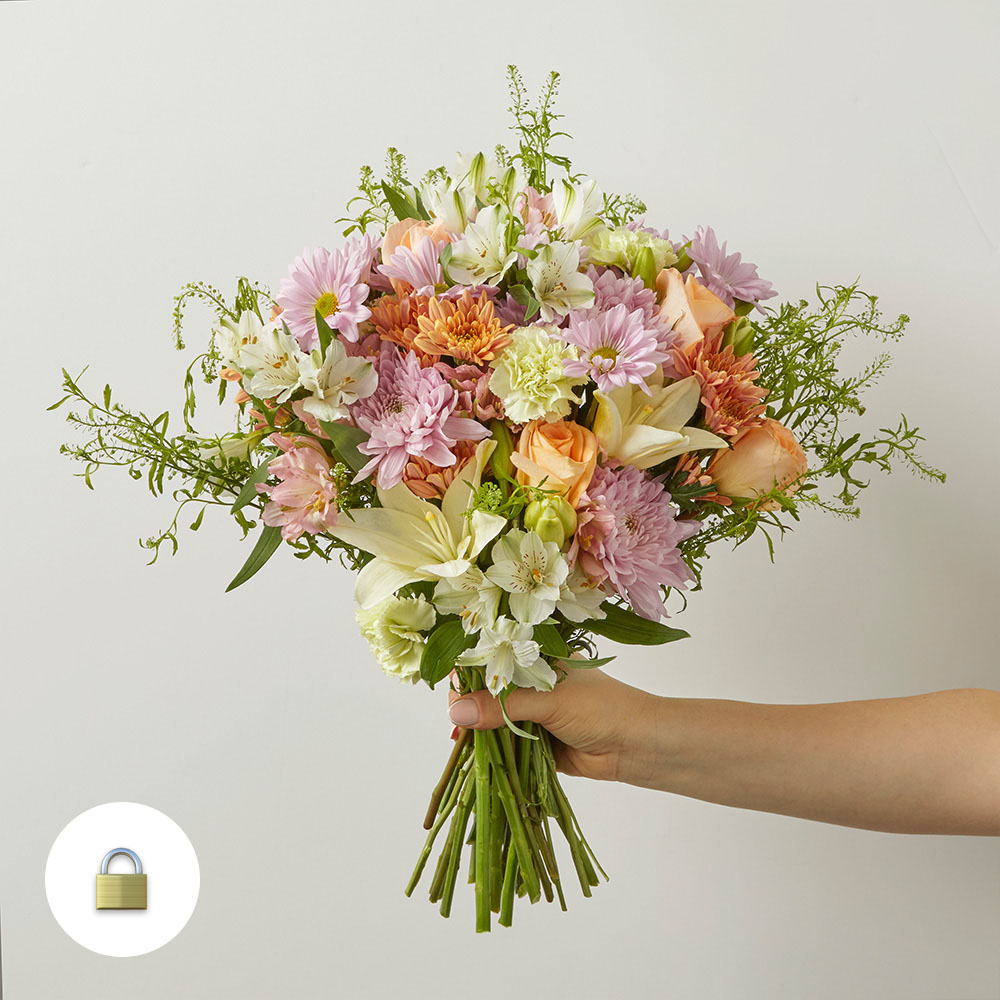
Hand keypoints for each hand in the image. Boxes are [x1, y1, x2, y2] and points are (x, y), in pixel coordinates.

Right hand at [447, 665, 652, 781]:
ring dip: (480, 731)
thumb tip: (457, 712)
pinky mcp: (537, 745)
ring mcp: (536, 715)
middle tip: (454, 719)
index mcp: (539, 660)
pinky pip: (508, 747)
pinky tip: (474, 756)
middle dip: (471, 705)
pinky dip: (493, 752)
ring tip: (459, 738)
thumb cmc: (601, 709)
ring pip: (497, 721)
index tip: (452, 688)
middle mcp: (535, 685)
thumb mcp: (548, 700)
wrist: (636, 746)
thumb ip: (502, 706)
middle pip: (492, 692)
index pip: (497, 660)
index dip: (473, 672)